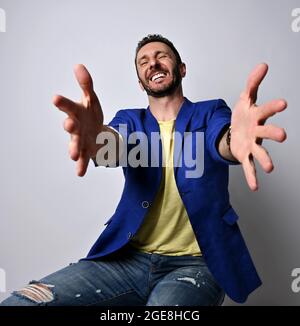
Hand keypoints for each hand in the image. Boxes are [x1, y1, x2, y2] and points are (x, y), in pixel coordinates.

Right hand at [53, 64, 103, 176]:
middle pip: (71, 126)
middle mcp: (76, 126)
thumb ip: (86, 84)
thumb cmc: (91, 114)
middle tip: (69, 124)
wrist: (98, 131)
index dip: (62, 103)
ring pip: (75, 144)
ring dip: (74, 149)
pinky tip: (80, 173)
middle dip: (70, 125)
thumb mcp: (91, 98)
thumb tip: (79, 66)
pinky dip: (82, 166)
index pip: (69, 106)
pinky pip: (84, 159)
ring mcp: (80, 140)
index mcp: (76, 112)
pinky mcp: (87, 151)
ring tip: (73, 154)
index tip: (55, 98)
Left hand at [230, 63, 286, 190]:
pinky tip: (255, 187)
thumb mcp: (245, 97)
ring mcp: (252, 144)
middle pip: (266, 132)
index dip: (273, 107)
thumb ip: (253, 82)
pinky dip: (252, 176)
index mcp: (257, 116)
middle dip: (273, 133)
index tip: (283, 104)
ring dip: (265, 159)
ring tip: (270, 168)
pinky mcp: (245, 155)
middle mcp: (257, 131)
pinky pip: (248, 167)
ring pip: (260, 152)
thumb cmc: (243, 115)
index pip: (266, 110)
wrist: (235, 130)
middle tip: (282, 135)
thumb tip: (263, 65)